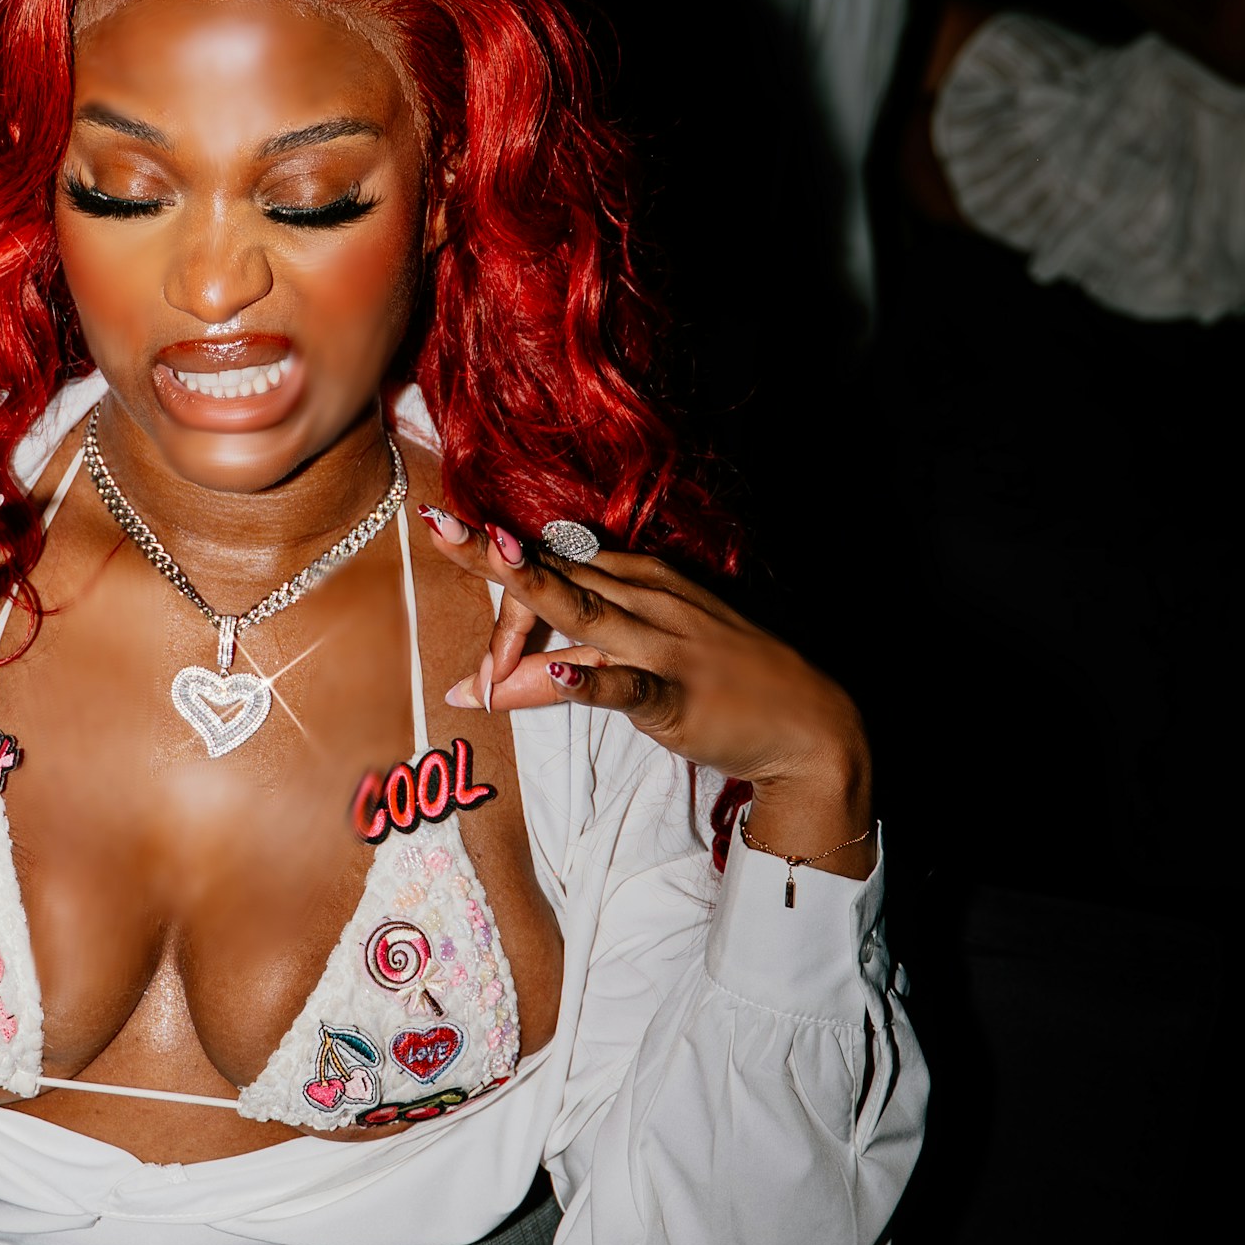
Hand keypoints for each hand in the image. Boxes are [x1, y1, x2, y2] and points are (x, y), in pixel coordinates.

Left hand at [419, 509, 872, 866]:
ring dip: (537, 590)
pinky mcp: (679, 696)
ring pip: (587, 615)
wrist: (807, 720)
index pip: (553, 563)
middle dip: (494, 553)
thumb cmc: (716, 684)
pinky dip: (596, 682)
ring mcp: (663, 645)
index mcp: (635, 582)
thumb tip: (480, 691)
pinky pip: (631, 688)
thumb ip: (557, 674)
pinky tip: (564, 673)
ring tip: (494, 558)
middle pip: (557, 574)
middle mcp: (645, 601)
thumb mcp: (632, 670)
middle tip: (437, 523)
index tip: (440, 531)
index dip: (494, 561)